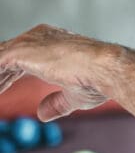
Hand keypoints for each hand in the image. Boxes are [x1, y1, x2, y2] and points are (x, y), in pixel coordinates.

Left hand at [0, 25, 120, 120]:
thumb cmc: (97, 80)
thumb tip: (43, 114)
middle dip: (0, 75)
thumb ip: (56, 102)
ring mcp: (29, 42)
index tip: (3, 87)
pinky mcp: (19, 51)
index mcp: (53, 42)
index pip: (21, 56)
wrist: (105, 69)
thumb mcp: (74, 95)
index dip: (9, 74)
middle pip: (7, 55)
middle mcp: (39, 37)